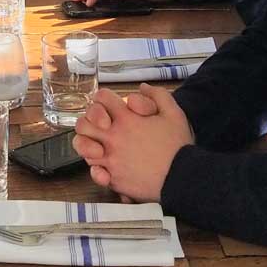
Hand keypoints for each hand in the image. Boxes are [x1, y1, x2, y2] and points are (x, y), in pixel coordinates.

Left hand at [71, 86, 193, 202]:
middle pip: (83, 124)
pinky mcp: (113, 178)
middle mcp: (114, 138)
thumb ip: (158, 95)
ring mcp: (111, 159)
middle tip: (101, 126)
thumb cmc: (178, 146)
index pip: (101, 97)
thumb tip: (142, 87)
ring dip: (90, 144)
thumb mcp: (174, 113)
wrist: (183, 177)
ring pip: (83, 148)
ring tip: (102, 146)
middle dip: (89, 121)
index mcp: (126, 119)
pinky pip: (93, 171)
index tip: (110, 105)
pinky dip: (96, 168)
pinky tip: (105, 167)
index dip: (104, 98)